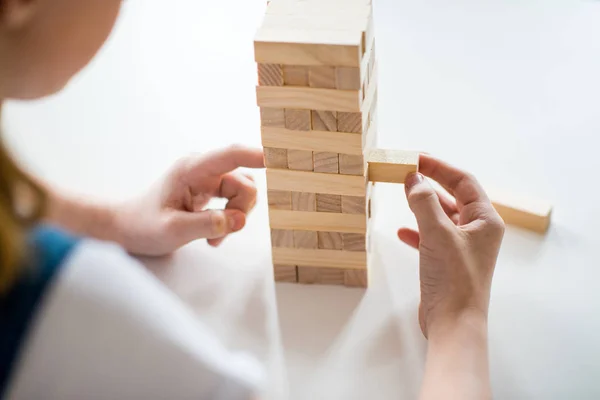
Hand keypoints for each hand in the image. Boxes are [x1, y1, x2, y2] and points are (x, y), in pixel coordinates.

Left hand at [112, 145, 264, 255]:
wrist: (128, 228)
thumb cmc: (143, 226)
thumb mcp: (172, 230)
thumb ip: (206, 224)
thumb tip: (239, 221)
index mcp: (191, 169)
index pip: (229, 156)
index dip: (253, 155)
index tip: (273, 158)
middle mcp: (204, 169)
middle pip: (244, 182)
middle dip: (241, 210)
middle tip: (220, 234)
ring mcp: (209, 178)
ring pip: (244, 192)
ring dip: (236, 216)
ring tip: (213, 236)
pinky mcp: (212, 189)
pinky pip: (236, 201)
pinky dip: (231, 219)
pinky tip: (213, 234)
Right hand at [397, 154, 504, 337]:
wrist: (453, 323)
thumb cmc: (453, 279)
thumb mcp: (437, 234)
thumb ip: (424, 203)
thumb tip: (413, 178)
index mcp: (485, 220)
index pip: (463, 181)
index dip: (439, 167)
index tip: (416, 158)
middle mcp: (478, 231)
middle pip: (453, 195)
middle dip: (430, 183)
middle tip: (406, 170)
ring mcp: (463, 247)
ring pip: (442, 215)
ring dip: (422, 205)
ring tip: (403, 193)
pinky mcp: (448, 261)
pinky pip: (432, 236)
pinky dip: (417, 230)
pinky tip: (402, 231)